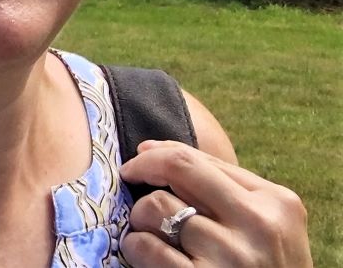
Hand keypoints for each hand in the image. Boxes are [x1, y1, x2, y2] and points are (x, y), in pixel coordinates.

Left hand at [119, 140, 311, 265]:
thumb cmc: (265, 267)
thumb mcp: (266, 224)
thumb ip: (223, 187)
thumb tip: (150, 149)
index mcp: (276, 202)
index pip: (200, 160)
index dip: (159, 153)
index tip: (140, 157)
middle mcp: (258, 225)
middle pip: (178, 168)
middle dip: (144, 167)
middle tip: (129, 176)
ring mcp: (232, 256)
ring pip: (157, 207)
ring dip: (141, 217)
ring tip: (149, 231)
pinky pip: (149, 247)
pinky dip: (136, 246)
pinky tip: (143, 253)